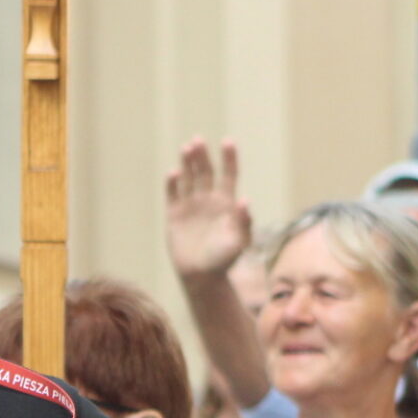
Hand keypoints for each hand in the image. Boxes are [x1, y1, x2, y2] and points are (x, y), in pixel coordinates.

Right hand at [164, 138, 252, 279]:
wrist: (201, 276)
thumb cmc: (224, 260)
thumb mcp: (239, 242)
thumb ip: (243, 222)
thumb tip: (245, 200)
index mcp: (227, 203)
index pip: (228, 174)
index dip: (229, 158)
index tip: (228, 141)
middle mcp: (208, 200)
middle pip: (206, 171)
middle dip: (202, 156)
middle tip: (197, 141)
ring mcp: (191, 206)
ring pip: (188, 178)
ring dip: (187, 163)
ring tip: (187, 148)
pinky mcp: (175, 215)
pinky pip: (173, 194)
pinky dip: (172, 183)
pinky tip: (174, 173)